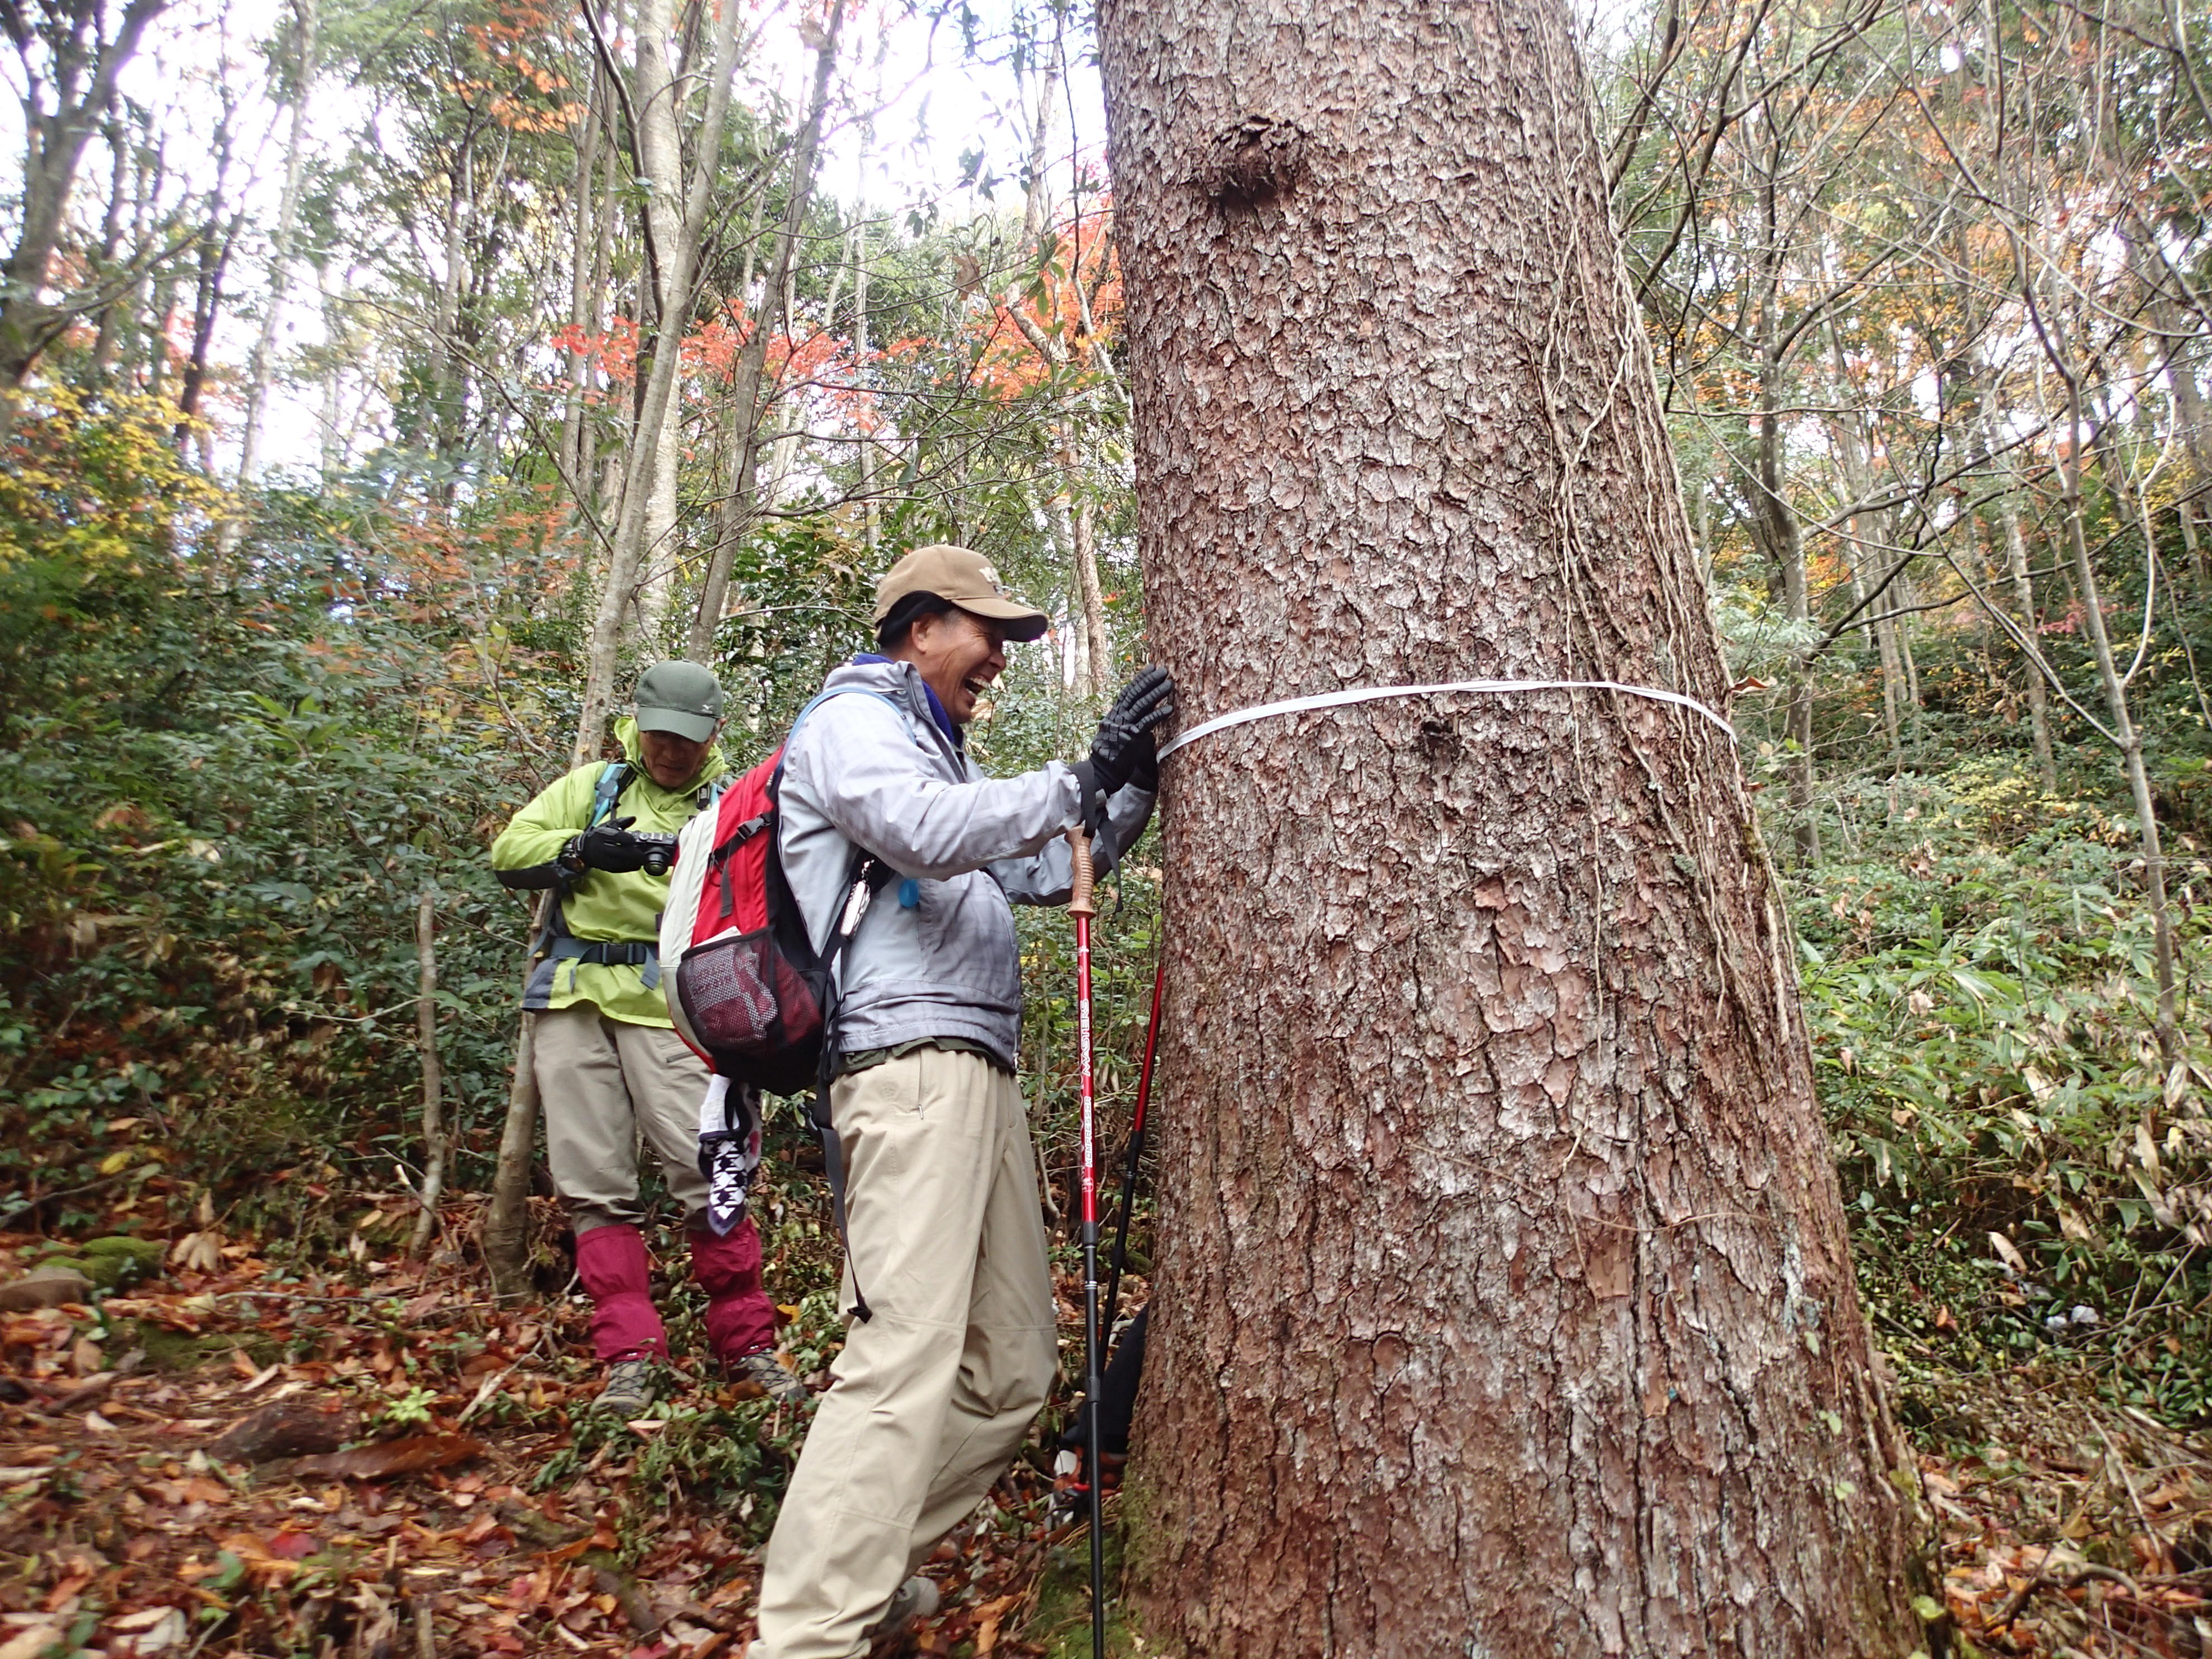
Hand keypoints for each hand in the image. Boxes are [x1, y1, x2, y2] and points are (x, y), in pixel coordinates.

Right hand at [562, 816, 648, 873]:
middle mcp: (599, 847)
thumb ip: (621, 822)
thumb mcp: (607, 826)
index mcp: (600, 834)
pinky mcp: (603, 867)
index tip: (634, 840)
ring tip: (643, 860)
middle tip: (643, 854)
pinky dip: (627, 868)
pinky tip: (636, 866)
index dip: (625, 838)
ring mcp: (600, 859)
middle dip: (632, 854)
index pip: (613, 836)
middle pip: (617, 852)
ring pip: (618, 862)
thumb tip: (633, 818)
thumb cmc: (598, 835)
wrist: (583, 849)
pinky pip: (616, 869)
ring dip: (632, 863)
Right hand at [1084, 667, 1175, 798]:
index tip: (1151, 667)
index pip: (1127, 692)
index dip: (1140, 678)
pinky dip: (1158, 715)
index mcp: (1114, 715)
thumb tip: (1143, 718)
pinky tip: (1169, 708)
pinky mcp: (1132, 738)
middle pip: (1135, 694)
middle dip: (1149, 680)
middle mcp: (1118, 717)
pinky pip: (1147, 723)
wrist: (1102, 773)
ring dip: (1156, 693)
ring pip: (1141, 705)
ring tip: (1169, 684)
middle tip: (1163, 671)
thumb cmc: (1112, 757)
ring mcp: (1124, 726)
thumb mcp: (1117, 735)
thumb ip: (1128, 724)